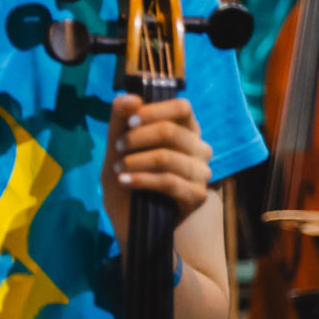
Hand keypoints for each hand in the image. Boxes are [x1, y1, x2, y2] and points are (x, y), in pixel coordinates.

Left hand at [103, 94, 213, 252]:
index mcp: (185, 129)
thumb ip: (120, 120)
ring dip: (135, 161)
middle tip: (117, 148)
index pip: (182, 107)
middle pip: (171, 131)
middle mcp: (199, 148)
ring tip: (118, 170)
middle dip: (136, 138)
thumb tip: (129, 97)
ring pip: (167, 157)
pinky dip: (140, 180)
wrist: (129, 220)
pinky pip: (168, 181)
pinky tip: (124, 182)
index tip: (130, 120)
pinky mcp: (197, 195)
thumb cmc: (126, 177)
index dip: (155, 110)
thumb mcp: (116, 147)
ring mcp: (201, 172)